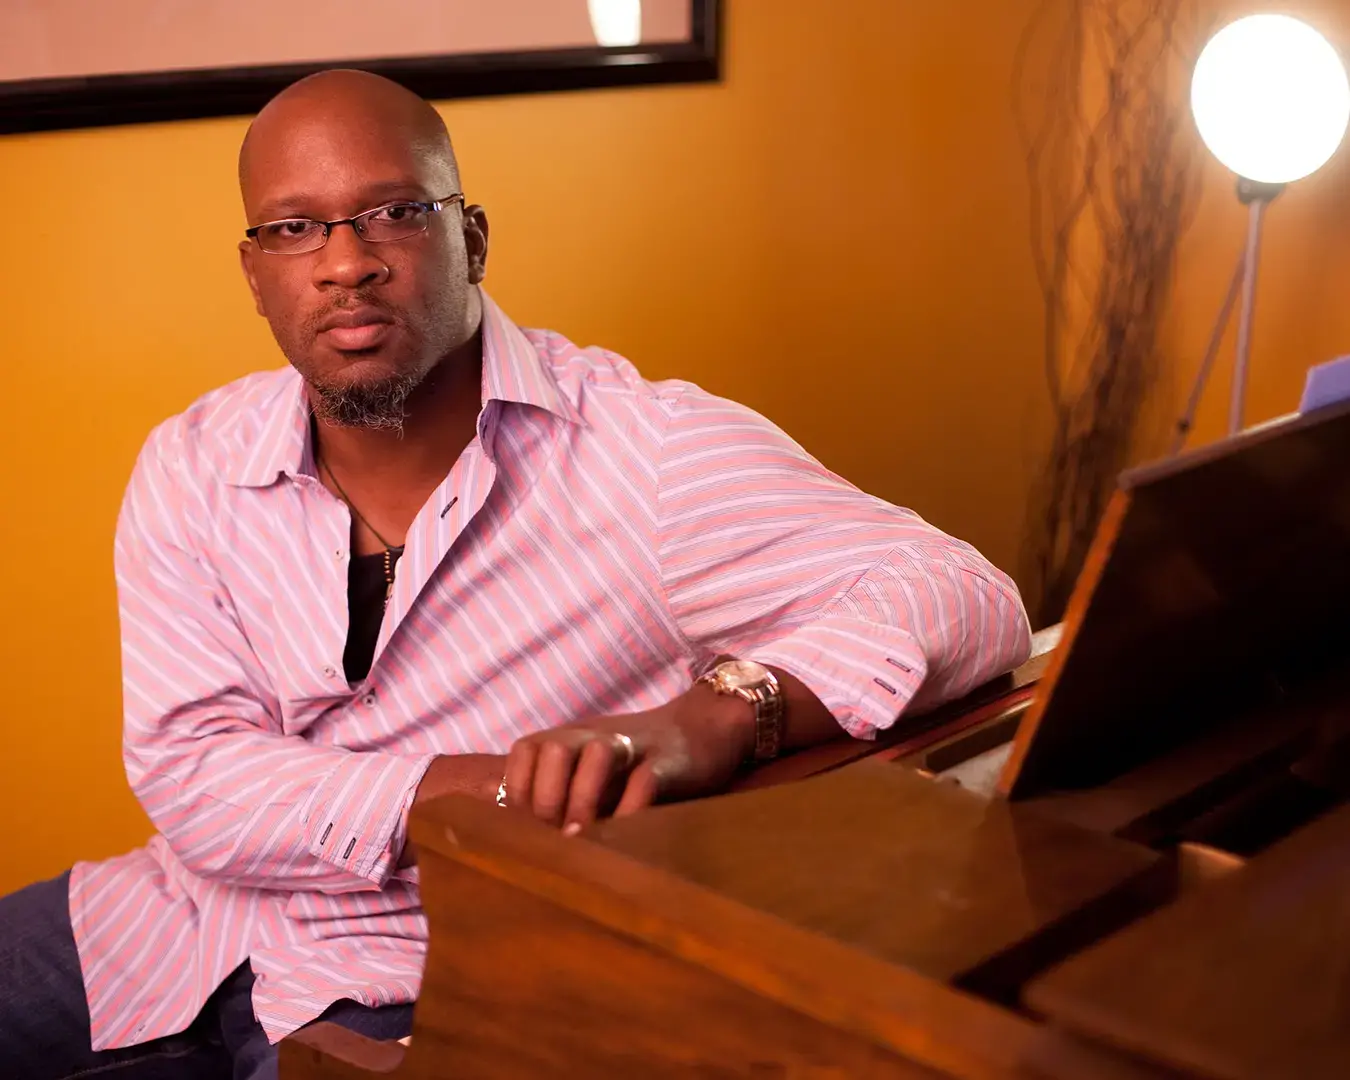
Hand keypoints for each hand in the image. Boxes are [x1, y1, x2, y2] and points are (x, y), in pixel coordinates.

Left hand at [502, 683, 756, 833]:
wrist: (704, 726)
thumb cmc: (637, 763)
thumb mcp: (591, 770)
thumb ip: (561, 794)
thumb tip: (525, 838)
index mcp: (570, 737)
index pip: (525, 752)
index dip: (518, 793)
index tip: (525, 832)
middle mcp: (594, 736)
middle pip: (551, 750)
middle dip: (546, 800)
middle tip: (554, 841)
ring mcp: (632, 745)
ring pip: (595, 755)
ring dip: (583, 800)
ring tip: (581, 838)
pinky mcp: (667, 761)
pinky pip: (644, 781)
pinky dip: (629, 811)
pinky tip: (622, 836)